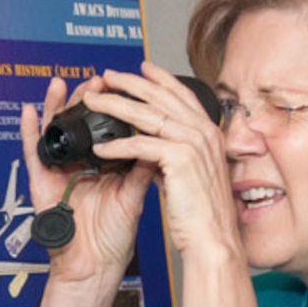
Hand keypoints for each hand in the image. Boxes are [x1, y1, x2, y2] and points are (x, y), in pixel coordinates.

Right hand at [21, 75, 155, 285]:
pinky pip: (33, 153)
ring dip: (56, 105)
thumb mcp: (133, 196)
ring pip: (55, 131)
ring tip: (61, 83)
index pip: (106, 128)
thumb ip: (141, 167)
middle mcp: (81, 165)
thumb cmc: (112, 239)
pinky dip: (29, 132)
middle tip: (98, 80)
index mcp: (105, 167)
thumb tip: (157, 139)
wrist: (94, 266)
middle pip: (80, 123)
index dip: (113, 106)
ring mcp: (60, 172)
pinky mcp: (42, 182)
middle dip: (87, 99)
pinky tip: (30, 111)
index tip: (123, 87)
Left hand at [56, 64, 238, 265]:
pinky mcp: (180, 159)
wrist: (214, 238)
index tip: (142, 68)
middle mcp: (204, 132)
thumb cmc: (203, 214)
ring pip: (148, 115)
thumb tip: (153, 151)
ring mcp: (194, 143)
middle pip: (162, 97)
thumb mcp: (190, 175)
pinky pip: (140, 145)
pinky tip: (99, 148)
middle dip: (131, 83)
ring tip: (93, 101)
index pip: (181, 95)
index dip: (160, 79)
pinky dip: (117, 146)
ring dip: (116, 106)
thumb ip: (174, 156)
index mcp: (209, 132)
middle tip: (107, 76)